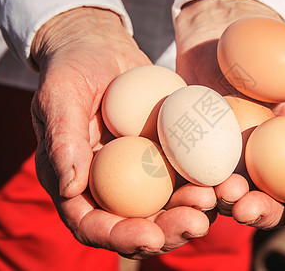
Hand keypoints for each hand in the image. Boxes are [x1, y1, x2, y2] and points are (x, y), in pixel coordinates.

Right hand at [30, 7, 216, 258]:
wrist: (100, 47)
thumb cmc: (71, 69)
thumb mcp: (60, 97)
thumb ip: (63, 140)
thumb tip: (70, 187)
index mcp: (76, 182)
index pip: (91, 223)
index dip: (119, 237)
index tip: (149, 236)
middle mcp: (109, 184)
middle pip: (137, 223)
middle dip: (167, 230)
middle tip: (195, 223)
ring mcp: (140, 170)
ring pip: (166, 205)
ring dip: (192, 210)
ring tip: (213, 200)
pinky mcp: (165, 153)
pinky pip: (185, 173)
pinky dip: (205, 181)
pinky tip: (224, 178)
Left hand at [175, 0, 284, 229]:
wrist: (228, 36)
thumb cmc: (281, 53)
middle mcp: (271, 166)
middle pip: (274, 206)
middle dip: (264, 215)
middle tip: (248, 207)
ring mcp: (234, 161)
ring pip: (235, 199)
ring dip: (229, 204)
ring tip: (223, 190)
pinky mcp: (201, 154)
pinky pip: (200, 177)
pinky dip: (199, 187)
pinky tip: (196, 184)